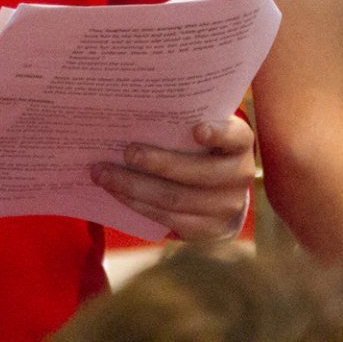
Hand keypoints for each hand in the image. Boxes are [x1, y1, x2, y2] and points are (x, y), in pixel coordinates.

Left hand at [92, 116, 255, 239]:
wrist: (223, 193)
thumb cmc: (201, 148)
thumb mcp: (202, 129)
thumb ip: (182, 121)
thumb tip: (133, 111)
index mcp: (239, 142)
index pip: (235, 136)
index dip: (218, 133)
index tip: (197, 129)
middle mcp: (239, 175)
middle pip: (196, 172)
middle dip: (157, 163)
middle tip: (126, 152)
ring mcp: (226, 206)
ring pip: (176, 199)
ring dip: (134, 187)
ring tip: (103, 174)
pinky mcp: (208, 229)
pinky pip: (168, 218)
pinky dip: (138, 205)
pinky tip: (116, 193)